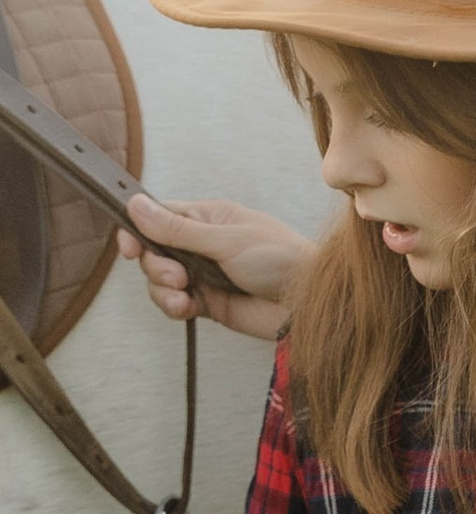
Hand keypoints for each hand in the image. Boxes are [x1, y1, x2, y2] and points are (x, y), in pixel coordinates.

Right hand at [119, 192, 313, 338]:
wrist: (309, 305)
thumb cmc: (281, 260)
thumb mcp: (227, 241)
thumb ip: (179, 229)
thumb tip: (135, 204)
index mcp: (208, 218)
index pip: (158, 216)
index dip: (137, 230)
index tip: (128, 248)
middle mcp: (202, 243)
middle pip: (153, 251)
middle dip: (155, 266)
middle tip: (177, 276)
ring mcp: (204, 273)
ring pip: (160, 280)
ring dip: (163, 289)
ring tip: (185, 296)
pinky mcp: (208, 302)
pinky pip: (175, 303)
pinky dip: (174, 307)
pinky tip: (187, 309)